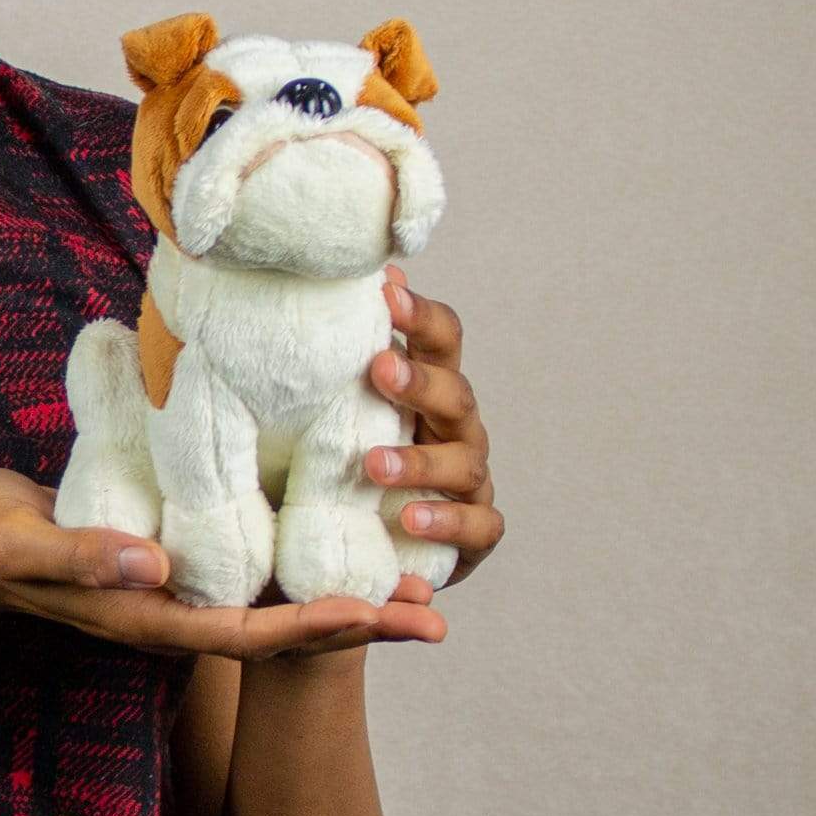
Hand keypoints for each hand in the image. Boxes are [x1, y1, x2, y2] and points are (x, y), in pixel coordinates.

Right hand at [0, 468, 446, 661]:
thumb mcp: (23, 544)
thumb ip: (82, 556)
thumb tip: (158, 567)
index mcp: (145, 617)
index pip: (245, 633)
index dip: (313, 626)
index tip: (375, 613)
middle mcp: (171, 613)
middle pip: (281, 632)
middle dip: (358, 624)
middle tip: (435, 617)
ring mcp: (173, 594)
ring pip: (275, 606)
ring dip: (344, 599)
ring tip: (414, 586)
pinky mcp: (171, 564)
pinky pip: (249, 574)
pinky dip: (301, 565)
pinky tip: (337, 542)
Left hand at [363, 265, 505, 587]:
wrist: (368, 539)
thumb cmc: (352, 454)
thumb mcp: (340, 404)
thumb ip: (343, 353)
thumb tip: (347, 276)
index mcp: (428, 388)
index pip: (440, 340)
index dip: (420, 315)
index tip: (386, 291)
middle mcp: (455, 427)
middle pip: (455, 393)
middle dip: (420, 381)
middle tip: (378, 368)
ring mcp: (469, 480)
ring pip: (463, 462)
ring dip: (419, 462)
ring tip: (373, 466)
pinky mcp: (474, 533)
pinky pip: (476, 526)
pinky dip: (445, 523)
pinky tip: (408, 520)